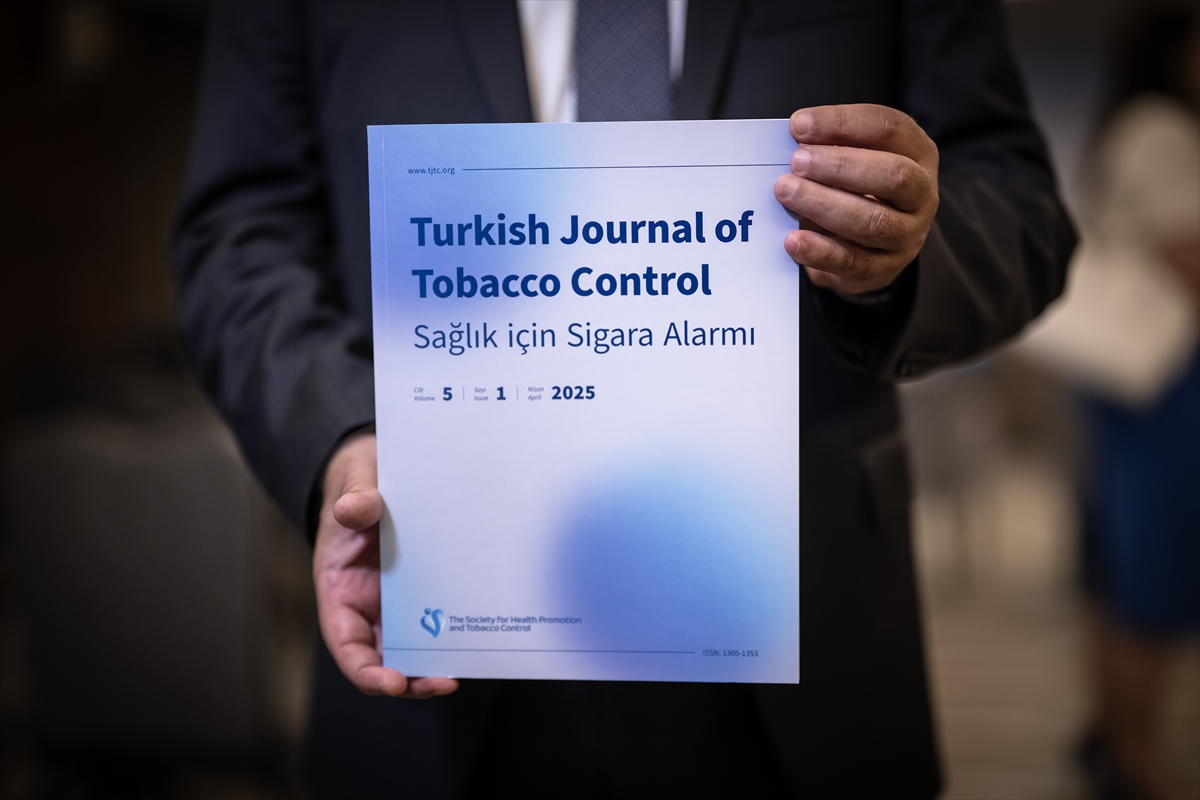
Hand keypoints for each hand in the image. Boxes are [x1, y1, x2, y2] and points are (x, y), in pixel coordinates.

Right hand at [313, 431, 458, 697]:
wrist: (381, 471)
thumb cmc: (360, 481)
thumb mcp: (354, 482)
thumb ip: (354, 497)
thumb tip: (354, 510)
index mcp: (339, 590)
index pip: (346, 645)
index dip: (365, 670)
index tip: (392, 682)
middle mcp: (367, 606)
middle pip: (384, 658)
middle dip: (411, 678)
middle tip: (444, 681)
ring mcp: (397, 603)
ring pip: (414, 648)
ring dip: (436, 663)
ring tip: (466, 666)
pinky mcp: (425, 592)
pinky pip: (438, 621)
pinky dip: (453, 634)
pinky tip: (478, 633)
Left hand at [774, 104, 938, 293]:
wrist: (866, 249)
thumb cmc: (856, 191)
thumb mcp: (851, 160)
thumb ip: (831, 146)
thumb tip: (797, 135)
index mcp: (917, 154)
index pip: (889, 128)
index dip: (843, 123)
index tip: (799, 125)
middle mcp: (921, 194)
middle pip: (893, 175)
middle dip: (840, 165)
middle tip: (797, 162)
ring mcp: (907, 236)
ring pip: (873, 221)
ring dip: (824, 204)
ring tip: (786, 192)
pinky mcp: (883, 270)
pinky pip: (853, 262)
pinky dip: (820, 251)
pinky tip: (793, 240)